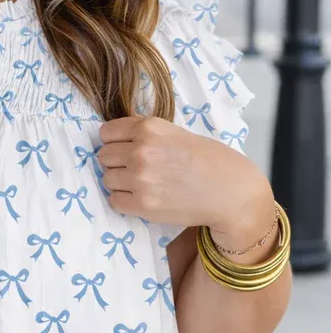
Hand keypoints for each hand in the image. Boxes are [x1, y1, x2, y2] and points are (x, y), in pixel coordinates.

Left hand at [98, 116, 271, 235]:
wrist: (229, 192)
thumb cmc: (208, 160)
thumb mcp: (176, 133)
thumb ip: (146, 133)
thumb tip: (114, 137)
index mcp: (149, 128)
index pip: (106, 133)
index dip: (114, 142)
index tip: (123, 148)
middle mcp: (141, 151)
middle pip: (103, 157)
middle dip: (116, 162)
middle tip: (136, 169)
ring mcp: (140, 179)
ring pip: (107, 179)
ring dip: (120, 183)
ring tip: (141, 184)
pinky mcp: (142, 204)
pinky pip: (114, 201)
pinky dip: (125, 201)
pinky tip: (142, 197)